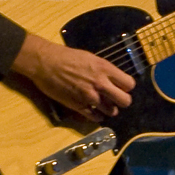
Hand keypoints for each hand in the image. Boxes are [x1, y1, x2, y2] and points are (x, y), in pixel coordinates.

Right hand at [14, 34, 133, 120]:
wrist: (45, 63)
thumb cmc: (66, 56)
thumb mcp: (90, 58)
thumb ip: (103, 70)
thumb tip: (111, 79)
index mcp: (105, 68)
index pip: (129, 84)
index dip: (126, 87)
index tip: (120, 87)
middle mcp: (100, 84)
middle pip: (125, 101)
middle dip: (122, 100)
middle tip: (114, 98)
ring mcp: (90, 97)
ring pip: (111, 111)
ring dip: (108, 109)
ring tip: (101, 104)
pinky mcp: (78, 106)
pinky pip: (95, 117)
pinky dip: (97, 116)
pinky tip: (93, 111)